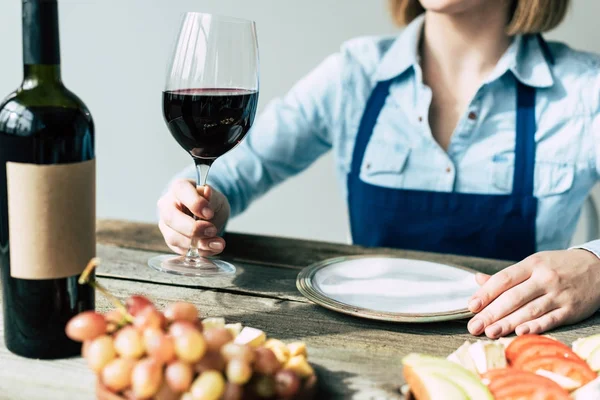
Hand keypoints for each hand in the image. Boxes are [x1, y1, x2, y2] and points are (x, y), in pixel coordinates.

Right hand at [157, 179, 229, 255]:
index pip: (181, 191)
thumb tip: (207, 192)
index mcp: (179, 188)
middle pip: (171, 218)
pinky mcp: (172, 241)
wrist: (210, 215)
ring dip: (198, 244)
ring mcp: (167, 224)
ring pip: (173, 237)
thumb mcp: (216, 197)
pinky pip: (182, 250)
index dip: (195, 203)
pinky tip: (213, 247)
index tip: (209, 213)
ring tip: (218, 243)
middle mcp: (167, 205)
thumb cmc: (210, 203)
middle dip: (192, 228)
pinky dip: (200, 251)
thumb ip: (212, 197)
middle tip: (212, 230)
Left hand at [466, 249, 599, 337]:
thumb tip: (478, 280)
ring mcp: (558, 295)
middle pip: (513, 297)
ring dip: (508, 323)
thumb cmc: (559, 266)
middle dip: (491, 313)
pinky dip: (535, 326)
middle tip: (474, 326)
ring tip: (490, 332)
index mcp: (531, 265)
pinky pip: (551, 319)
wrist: (598, 267)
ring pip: (529, 310)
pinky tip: (520, 332)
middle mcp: (544, 279)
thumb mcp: (534, 264)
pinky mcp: (571, 310)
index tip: (471, 306)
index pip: (504, 279)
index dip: (486, 293)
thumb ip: (507, 276)